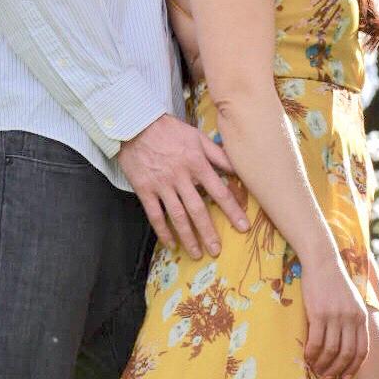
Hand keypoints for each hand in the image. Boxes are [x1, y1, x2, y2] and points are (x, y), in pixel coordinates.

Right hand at [117, 113, 249, 259]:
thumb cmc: (170, 130)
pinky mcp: (144, 189)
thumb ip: (218, 154)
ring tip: (196, 253)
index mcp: (197, 163)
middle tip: (216, 250)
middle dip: (209, 232)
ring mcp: (162, 185)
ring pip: (177, 216)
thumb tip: (238, 169)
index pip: (219, 191)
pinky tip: (171, 244)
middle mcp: (181, 177)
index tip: (243, 227)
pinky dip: (163, 232)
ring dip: (188, 237)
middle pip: (198, 210)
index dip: (232, 211)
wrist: (136, 125)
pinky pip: (155, 215)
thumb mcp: (197, 136)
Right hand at [299, 247, 368, 378]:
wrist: (323, 262)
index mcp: (362, 317)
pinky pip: (316, 341)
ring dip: (323, 364)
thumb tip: (351, 342)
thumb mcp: (353, 301)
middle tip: (327, 376)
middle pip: (348, 353)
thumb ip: (355, 319)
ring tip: (316, 368)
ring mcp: (335, 316)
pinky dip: (312, 353)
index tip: (346, 377)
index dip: (354, 367)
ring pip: (332, 350)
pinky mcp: (319, 313)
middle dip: (337, 369)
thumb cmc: (336, 283)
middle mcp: (351, 318)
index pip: (363, 350)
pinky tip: (307, 356)